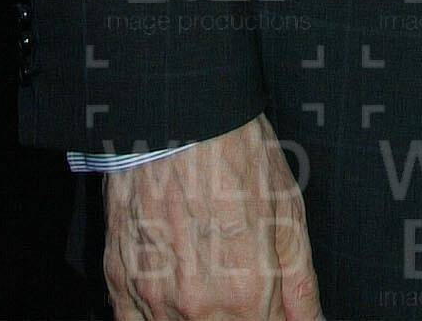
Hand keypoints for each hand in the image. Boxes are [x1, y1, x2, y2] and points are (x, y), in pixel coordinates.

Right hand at [104, 113, 321, 320]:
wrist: (178, 120)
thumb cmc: (238, 156)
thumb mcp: (288, 210)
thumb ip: (300, 281)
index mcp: (248, 292)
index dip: (276, 317)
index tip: (275, 302)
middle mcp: (199, 308)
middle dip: (243, 314)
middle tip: (241, 270)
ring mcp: (154, 300)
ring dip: (201, 314)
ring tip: (210, 268)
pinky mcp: (121, 284)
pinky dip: (156, 317)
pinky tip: (173, 291)